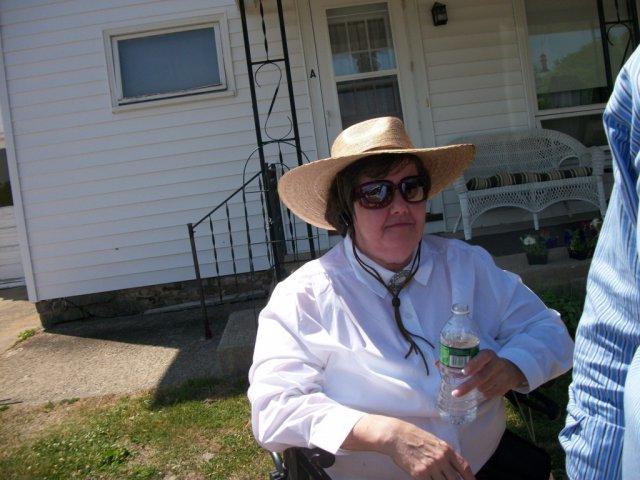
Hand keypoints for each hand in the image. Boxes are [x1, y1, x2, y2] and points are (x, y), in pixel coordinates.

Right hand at [344, 415, 474, 478]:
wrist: (397, 436)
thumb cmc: (414, 437)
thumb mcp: (433, 441)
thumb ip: (444, 453)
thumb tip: (453, 467)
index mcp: (446, 449)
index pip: (464, 467)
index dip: (471, 479)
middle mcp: (441, 459)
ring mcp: (431, 467)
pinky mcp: (420, 474)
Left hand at [453, 349, 525, 399]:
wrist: (510, 370)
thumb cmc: (485, 363)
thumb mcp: (477, 357)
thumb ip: (460, 360)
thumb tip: (437, 363)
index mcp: (488, 355)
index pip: (483, 357)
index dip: (473, 364)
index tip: (464, 372)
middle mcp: (497, 364)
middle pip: (482, 377)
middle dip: (467, 386)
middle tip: (455, 393)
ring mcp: (502, 377)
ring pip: (485, 387)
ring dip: (474, 391)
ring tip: (466, 390)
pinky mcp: (505, 387)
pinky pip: (490, 395)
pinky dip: (481, 396)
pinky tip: (477, 394)